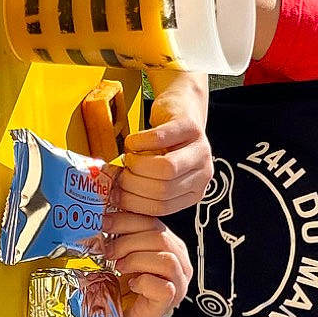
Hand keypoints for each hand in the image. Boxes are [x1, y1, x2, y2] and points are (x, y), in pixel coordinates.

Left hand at [105, 209, 190, 316]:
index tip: (105, 223)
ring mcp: (178, 282)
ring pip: (166, 259)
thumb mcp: (121, 258)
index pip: (153, 221)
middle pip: (160, 237)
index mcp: (169, 245)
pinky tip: (132, 285)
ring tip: (119, 267)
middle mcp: (179, 262)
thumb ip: (120, 240)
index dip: (127, 219)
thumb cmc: (124, 291)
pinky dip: (143, 282)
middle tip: (108, 251)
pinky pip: (163, 286)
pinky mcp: (171, 301)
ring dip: (136, 259)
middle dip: (127, 241)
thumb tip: (103, 221)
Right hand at [115, 69, 212, 215]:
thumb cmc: (167, 145)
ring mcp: (200, 150)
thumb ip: (144, 188)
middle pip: (163, 190)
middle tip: (118, 175)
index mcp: (195, 192)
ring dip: (137, 165)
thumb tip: (113, 199)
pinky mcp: (189, 126)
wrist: (182, 108)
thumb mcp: (159, 174)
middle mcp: (203, 174)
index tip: (114, 195)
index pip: (162, 207)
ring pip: (165, 169)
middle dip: (132, 184)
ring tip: (128, 158)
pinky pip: (160, 139)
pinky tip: (132, 142)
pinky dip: (139, 142)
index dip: (134, 202)